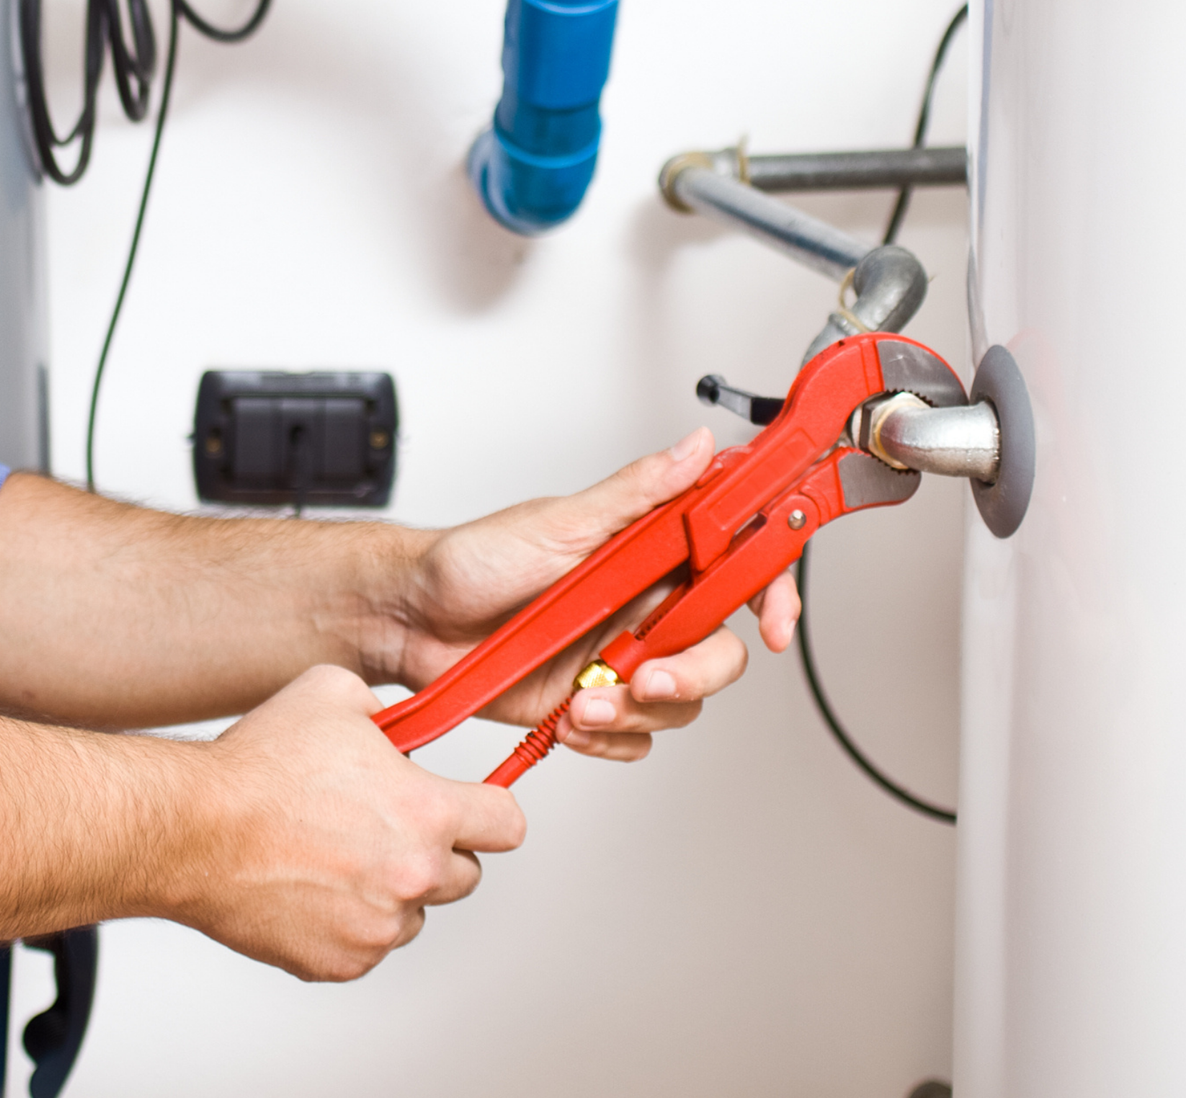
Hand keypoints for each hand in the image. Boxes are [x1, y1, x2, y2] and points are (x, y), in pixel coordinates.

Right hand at [186, 665, 524, 980]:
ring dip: (395, 891)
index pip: (508, 826)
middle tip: (389, 828)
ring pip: (417, 914)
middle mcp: (412, 876)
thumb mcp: (337, 695)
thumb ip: (390, 710)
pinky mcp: (338, 962)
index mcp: (427, 813)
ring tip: (341, 857)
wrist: (188, 830)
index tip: (473, 808)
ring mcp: (376, 927)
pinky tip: (314, 888)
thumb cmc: (255, 767)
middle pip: (466, 875)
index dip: (491, 811)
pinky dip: (351, 925)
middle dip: (438, 851)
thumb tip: (403, 725)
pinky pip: (369, 947)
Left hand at [377, 429, 800, 762]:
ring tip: (582, 701)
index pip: (739, 567)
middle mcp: (647, 606)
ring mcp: (622, 658)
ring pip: (681, 701)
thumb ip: (638, 492)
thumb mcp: (559, 521)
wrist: (411, 620)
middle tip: (646, 679)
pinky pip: (636, 737)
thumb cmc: (474, 560)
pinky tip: (570, 721)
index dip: (772, 593)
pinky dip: (609, 738)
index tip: (774, 623)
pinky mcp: (593, 703)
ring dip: (638, 710)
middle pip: (720, 649)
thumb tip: (697, 447)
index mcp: (653, 553)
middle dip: (693, 674)